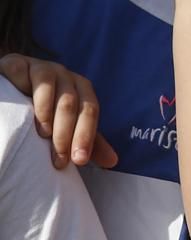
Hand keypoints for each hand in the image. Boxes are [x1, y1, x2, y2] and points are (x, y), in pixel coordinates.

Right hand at [0, 53, 117, 168]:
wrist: (14, 89)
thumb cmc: (45, 110)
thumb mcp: (69, 126)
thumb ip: (88, 141)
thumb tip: (112, 161)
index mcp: (82, 88)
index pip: (90, 111)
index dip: (86, 136)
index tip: (79, 160)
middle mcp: (65, 76)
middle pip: (70, 104)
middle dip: (65, 135)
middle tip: (58, 159)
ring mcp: (42, 67)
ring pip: (50, 89)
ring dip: (47, 115)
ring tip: (43, 135)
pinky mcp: (19, 63)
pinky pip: (24, 76)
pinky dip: (23, 92)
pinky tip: (23, 111)